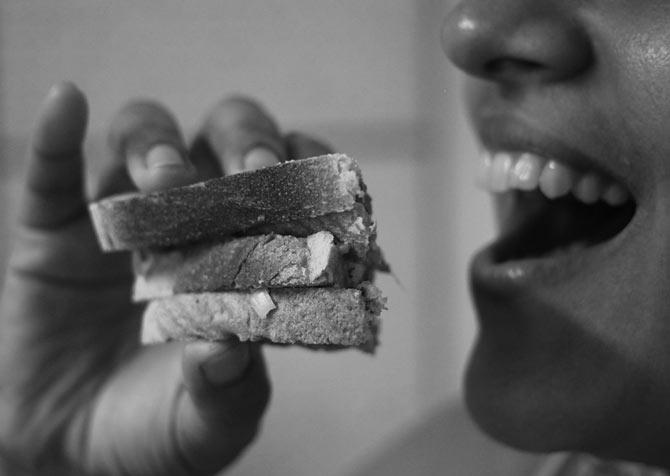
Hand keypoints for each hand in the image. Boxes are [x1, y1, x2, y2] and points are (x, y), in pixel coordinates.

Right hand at [0, 82, 330, 474]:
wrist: (72, 453)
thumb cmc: (157, 429)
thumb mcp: (208, 422)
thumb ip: (227, 388)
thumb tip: (228, 347)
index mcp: (243, 253)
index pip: (288, 186)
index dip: (308, 172)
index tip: (319, 186)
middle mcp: (190, 220)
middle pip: (222, 141)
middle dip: (243, 143)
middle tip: (256, 172)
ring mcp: (121, 219)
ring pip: (142, 140)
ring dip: (159, 144)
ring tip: (166, 181)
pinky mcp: (54, 231)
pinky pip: (50, 173)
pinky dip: (56, 136)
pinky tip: (67, 103)